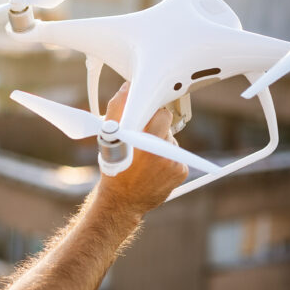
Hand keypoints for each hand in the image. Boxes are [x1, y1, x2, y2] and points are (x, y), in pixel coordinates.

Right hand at [94, 83, 188, 215]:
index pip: (160, 113)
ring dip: (161, 144)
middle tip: (144, 137)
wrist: (122, 201)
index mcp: (145, 138)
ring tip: (146, 157)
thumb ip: (117, 109)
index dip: (151, 113)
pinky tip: (155, 168)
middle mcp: (162, 150)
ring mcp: (173, 161)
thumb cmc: (114, 167)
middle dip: (157, 126)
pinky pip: (178, 156)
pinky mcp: (180, 171)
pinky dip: (168, 159)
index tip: (144, 118)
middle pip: (167, 123)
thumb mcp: (109, 137)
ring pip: (171, 139)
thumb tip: (127, 88)